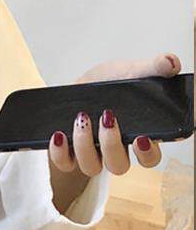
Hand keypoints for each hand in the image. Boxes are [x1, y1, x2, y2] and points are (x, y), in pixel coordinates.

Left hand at [48, 52, 181, 176]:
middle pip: (119, 165)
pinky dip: (59, 153)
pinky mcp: (68, 154)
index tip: (142, 138)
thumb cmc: (108, 84)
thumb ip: (152, 68)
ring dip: (85, 145)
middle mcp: (115, 150)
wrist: (76, 87)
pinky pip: (65, 164)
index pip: (150, 157)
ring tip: (82, 118)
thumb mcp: (130, 72)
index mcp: (137, 135)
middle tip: (107, 118)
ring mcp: (91, 154)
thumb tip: (171, 62)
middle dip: (111, 145)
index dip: (147, 154)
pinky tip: (59, 135)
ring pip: (92, 166)